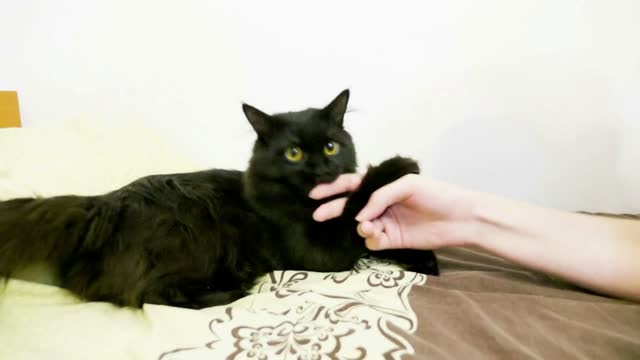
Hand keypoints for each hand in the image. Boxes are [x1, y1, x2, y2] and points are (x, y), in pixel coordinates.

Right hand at [310, 174, 478, 250]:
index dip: (332, 188)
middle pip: (349, 207)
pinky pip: (373, 242)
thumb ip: (380, 196)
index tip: (314, 194)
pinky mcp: (392, 240)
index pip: (351, 185)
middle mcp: (380, 204)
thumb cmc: (437, 193)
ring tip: (367, 226)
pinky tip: (377, 235)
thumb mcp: (407, 184)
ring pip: (360, 226)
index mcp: (382, 185)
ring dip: (359, 226)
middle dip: (333, 210)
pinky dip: (371, 239)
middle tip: (317, 215)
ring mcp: (385, 222)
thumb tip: (359, 216)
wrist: (461, 217)